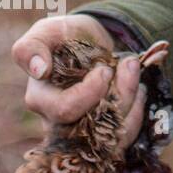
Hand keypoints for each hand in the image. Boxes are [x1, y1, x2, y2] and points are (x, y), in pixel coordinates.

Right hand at [12, 15, 146, 154]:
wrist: (88, 43)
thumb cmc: (64, 36)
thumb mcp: (47, 32)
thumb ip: (32, 47)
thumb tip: (38, 69)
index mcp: (41, 100)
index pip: (65, 110)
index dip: (91, 92)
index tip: (105, 68)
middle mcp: (57, 123)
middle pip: (92, 127)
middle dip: (121, 95)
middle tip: (131, 64)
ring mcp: (80, 132)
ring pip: (111, 136)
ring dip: (133, 103)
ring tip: (136, 74)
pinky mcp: (101, 134)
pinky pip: (122, 139)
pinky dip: (137, 115)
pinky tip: (140, 91)